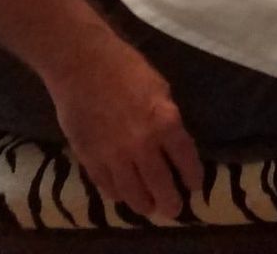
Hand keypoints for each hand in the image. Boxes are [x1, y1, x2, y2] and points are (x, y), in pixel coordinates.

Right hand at [47, 36, 201, 218]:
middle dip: (170, 201)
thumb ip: (166, 117)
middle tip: (174, 210)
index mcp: (166, 122)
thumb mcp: (160, 89)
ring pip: (131, 192)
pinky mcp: (88, 158)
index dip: (192, 176)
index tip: (195, 187)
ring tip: (150, 208)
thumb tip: (168, 138)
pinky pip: (105, 185)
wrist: (82, 66)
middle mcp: (142, 144)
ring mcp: (113, 154)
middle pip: (160, 183)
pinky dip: (116, 193)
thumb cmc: (126, 68)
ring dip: (143, 203)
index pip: (186, 159)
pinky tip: (122, 195)